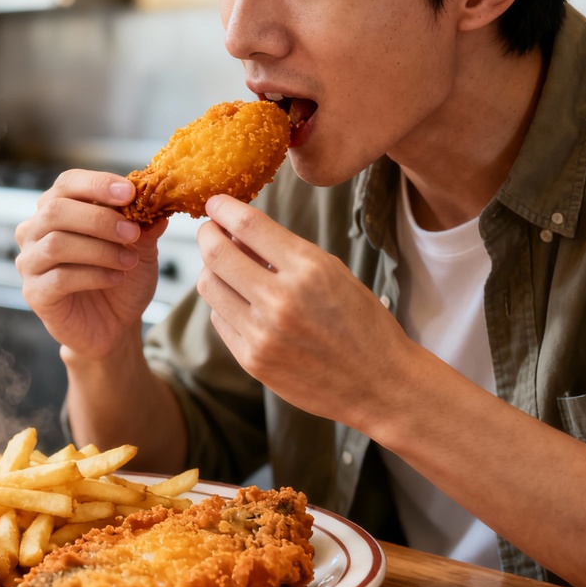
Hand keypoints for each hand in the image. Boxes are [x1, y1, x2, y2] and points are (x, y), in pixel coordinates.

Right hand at [15, 169, 167, 359]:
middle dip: (99, 219)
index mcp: (56, 208)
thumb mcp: (139, 246)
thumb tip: (156, 202)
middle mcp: (35, 231)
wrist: (115, 324)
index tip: (130, 192)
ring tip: (129, 260)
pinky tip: (116, 278)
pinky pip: (59, 278)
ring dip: (100, 249)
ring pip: (56, 244)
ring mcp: (30, 262)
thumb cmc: (119, 277)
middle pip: (56, 211)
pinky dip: (94, 275)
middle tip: (132, 232)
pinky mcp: (34, 294)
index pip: (67, 183)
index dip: (97, 184)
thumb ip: (143, 223)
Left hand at [197, 194, 414, 427]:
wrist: (379, 383)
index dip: (224, 209)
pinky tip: (241, 301)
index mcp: (309, 269)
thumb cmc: (361, 323)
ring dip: (211, 269)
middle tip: (209, 229)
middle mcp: (281, 300)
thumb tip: (238, 232)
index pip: (249, 225)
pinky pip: (219, 319)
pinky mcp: (252, 360)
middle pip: (216, 254)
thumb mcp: (333, 273)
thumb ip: (286, 253)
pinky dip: (224, 303)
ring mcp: (262, 334)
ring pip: (209, 286)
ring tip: (227, 267)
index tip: (215, 203)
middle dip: (206, 234)